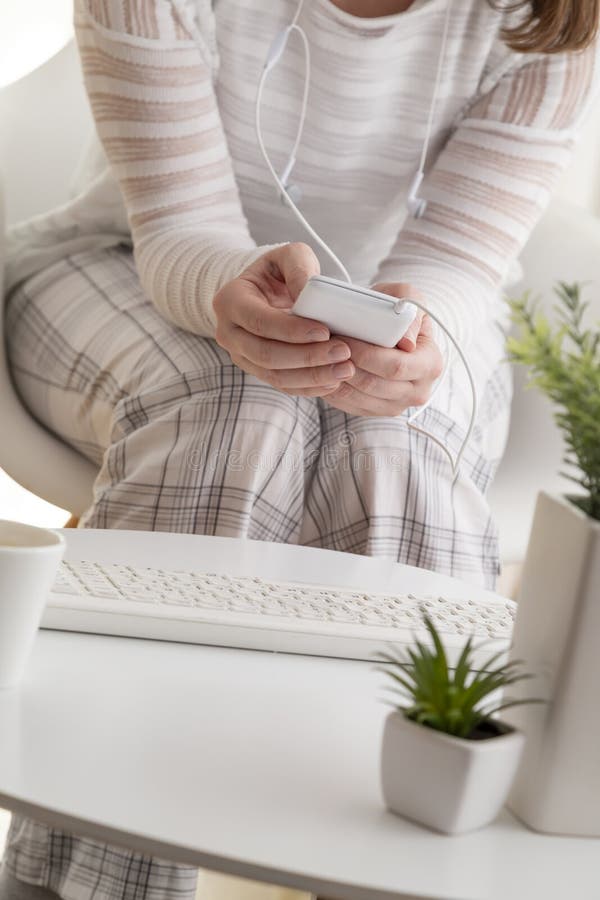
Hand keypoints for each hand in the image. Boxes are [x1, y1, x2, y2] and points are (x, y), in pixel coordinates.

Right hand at [213, 243, 354, 396]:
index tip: (325, 331)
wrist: (266, 293)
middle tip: (343, 352)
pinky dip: (309, 386)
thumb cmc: (279, 273)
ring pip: (275, 376)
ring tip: (345, 369)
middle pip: (266, 354)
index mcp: (230, 301)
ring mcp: (241, 356)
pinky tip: (334, 381)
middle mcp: (229, 333)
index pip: (260, 321)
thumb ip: (300, 268)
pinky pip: (283, 386)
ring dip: (312, 376)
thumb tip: (307, 294)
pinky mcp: (257, 372)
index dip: (292, 330)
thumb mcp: (290, 256)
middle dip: (307, 357)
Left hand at [323, 283, 443, 417]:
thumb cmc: (399, 310)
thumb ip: (410, 314)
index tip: (343, 339)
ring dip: (336, 379)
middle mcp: (418, 391)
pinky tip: (323, 372)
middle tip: (325, 348)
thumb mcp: (408, 298)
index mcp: (431, 364)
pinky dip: (334, 391)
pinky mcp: (377, 411)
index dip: (366, 354)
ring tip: (321, 359)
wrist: (393, 330)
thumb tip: (407, 343)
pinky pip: (351, 406)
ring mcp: (397, 405)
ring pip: (359, 398)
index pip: (395, 366)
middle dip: (345, 366)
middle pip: (374, 385)